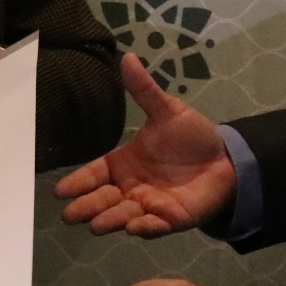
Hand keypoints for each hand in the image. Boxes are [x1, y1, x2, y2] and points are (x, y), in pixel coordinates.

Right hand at [54, 54, 235, 235]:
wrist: (225, 159)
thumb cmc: (191, 137)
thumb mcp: (167, 111)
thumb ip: (145, 90)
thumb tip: (127, 57)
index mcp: (124, 163)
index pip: (95, 173)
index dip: (79, 182)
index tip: (59, 191)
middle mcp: (131, 187)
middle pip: (102, 199)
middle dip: (87, 206)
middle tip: (70, 215)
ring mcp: (149, 205)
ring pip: (123, 215)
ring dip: (110, 220)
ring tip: (96, 225)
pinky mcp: (171, 219)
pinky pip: (154, 226)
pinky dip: (144, 228)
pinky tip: (133, 227)